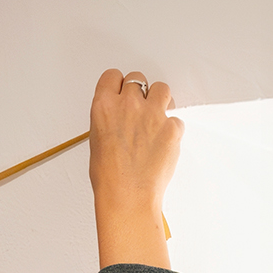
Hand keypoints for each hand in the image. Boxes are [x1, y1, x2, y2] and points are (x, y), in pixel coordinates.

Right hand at [89, 69, 181, 269]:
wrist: (126, 195)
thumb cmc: (108, 177)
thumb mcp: (96, 141)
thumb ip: (109, 121)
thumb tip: (119, 119)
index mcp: (103, 107)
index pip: (112, 76)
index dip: (118, 84)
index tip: (120, 90)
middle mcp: (128, 105)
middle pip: (138, 79)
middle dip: (139, 91)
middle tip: (139, 107)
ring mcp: (152, 114)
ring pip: (162, 90)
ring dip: (160, 100)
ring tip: (155, 117)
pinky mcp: (172, 127)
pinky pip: (176, 119)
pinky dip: (171, 128)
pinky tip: (162, 142)